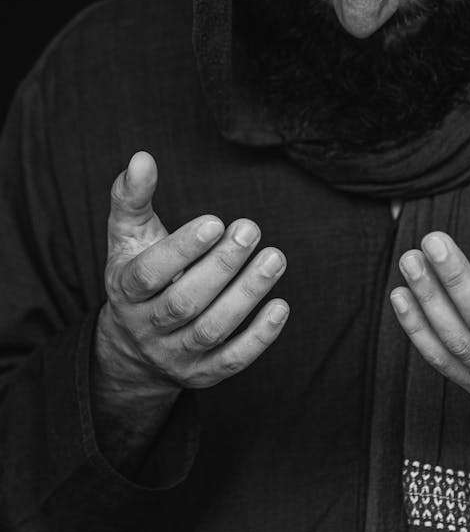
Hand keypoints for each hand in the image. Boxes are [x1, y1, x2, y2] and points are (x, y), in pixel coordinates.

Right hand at [96, 151, 288, 395]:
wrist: (131, 345)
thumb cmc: (139, 272)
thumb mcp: (128, 236)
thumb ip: (132, 197)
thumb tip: (142, 158)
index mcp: (126, 290)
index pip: (149, 274)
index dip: (181, 250)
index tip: (216, 221)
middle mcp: (146, 326)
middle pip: (184, 302)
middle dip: (221, 266)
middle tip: (250, 229)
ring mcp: (174, 354)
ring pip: (210, 330)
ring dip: (246, 295)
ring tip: (275, 258)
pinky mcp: (201, 373)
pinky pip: (231, 361)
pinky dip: (258, 339)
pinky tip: (281, 306)